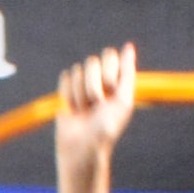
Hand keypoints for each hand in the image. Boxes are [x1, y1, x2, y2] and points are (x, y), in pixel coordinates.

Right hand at [57, 46, 138, 163]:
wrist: (82, 146)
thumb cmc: (107, 126)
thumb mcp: (123, 100)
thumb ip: (127, 72)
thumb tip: (128, 46)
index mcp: (118, 79)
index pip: (110, 56)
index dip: (108, 73)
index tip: (111, 91)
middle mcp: (101, 79)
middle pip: (92, 61)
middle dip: (93, 84)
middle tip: (97, 104)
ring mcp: (83, 84)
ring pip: (77, 71)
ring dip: (80, 94)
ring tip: (85, 110)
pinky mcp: (66, 90)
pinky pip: (65, 78)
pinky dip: (69, 95)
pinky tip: (73, 109)